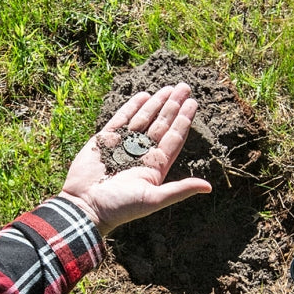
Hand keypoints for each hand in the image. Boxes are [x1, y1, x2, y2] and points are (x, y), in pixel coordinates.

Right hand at [60, 83, 211, 235]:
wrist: (85, 206)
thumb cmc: (120, 207)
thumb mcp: (153, 199)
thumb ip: (180, 190)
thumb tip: (208, 187)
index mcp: (155, 165)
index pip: (174, 138)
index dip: (184, 120)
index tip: (193, 103)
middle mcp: (142, 153)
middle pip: (162, 124)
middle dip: (173, 105)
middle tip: (185, 87)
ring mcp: (123, 144)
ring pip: (144, 118)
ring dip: (156, 103)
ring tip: (169, 87)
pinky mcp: (105, 140)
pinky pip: (121, 119)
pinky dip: (132, 106)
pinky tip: (144, 95)